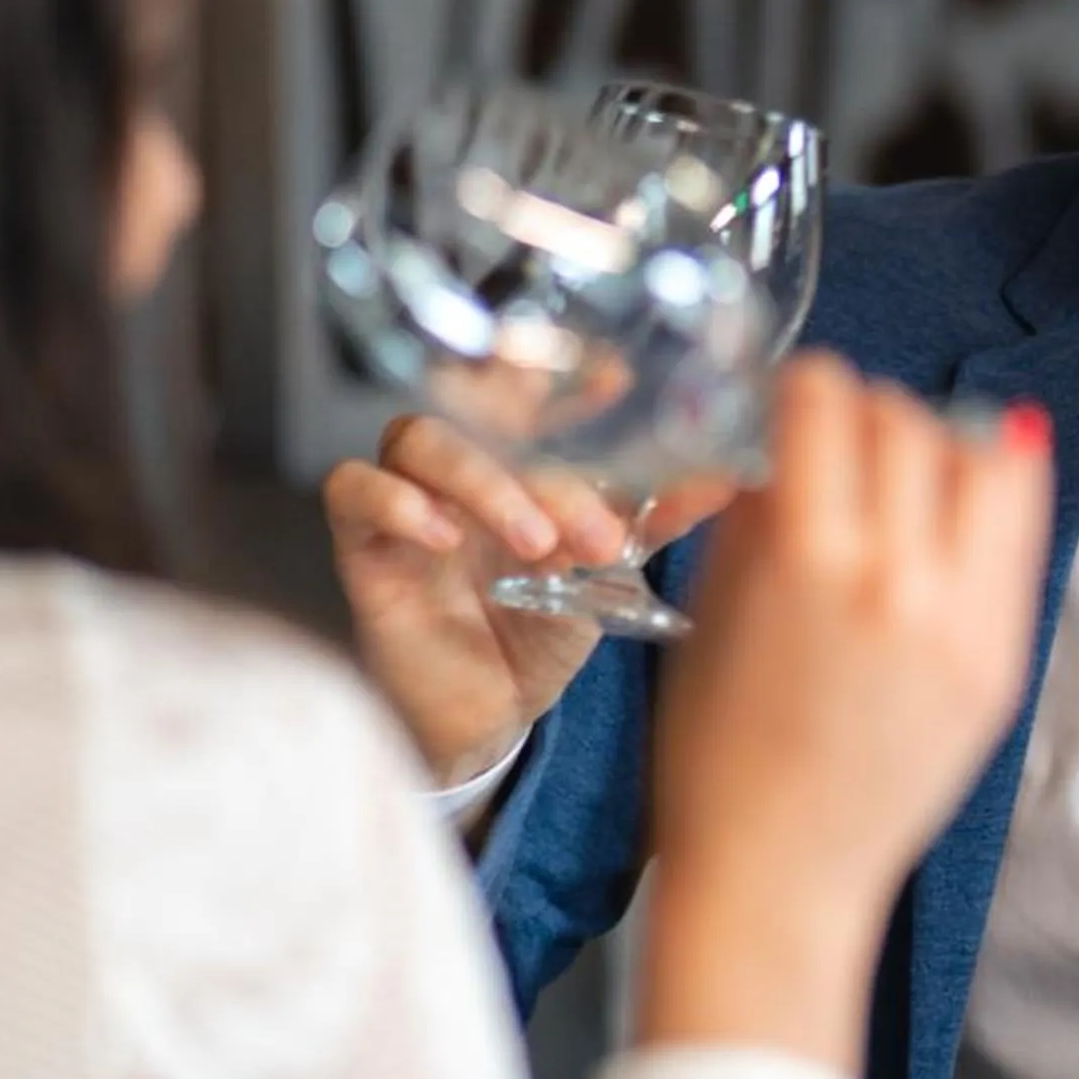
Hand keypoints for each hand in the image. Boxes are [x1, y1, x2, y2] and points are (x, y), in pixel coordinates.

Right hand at [324, 414, 732, 787]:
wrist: (488, 717)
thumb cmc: (539, 632)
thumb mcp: (606, 574)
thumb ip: (652, 520)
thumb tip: (726, 477)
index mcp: (520, 454)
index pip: (526, 378)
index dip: (560, 361)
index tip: (618, 374)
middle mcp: (464, 462)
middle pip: (477, 399)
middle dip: (540, 447)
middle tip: (596, 530)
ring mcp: (409, 496)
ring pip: (419, 437)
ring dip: (484, 483)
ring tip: (536, 547)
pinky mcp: (364, 545)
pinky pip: (352, 488)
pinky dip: (395, 500)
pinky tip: (442, 538)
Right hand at [641, 355, 1053, 1068]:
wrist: (780, 875)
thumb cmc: (717, 758)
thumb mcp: (714, 614)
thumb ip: (756, 514)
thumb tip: (785, 441)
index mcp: (807, 564)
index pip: (827, 406)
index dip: (803, 387)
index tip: (794, 400)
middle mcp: (899, 583)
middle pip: (906, 425)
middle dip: (866, 415)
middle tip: (843, 440)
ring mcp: (965, 624)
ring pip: (982, 463)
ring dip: (938, 445)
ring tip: (907, 470)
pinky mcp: (1003, 661)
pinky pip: (1018, 536)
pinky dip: (992, 495)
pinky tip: (961, 492)